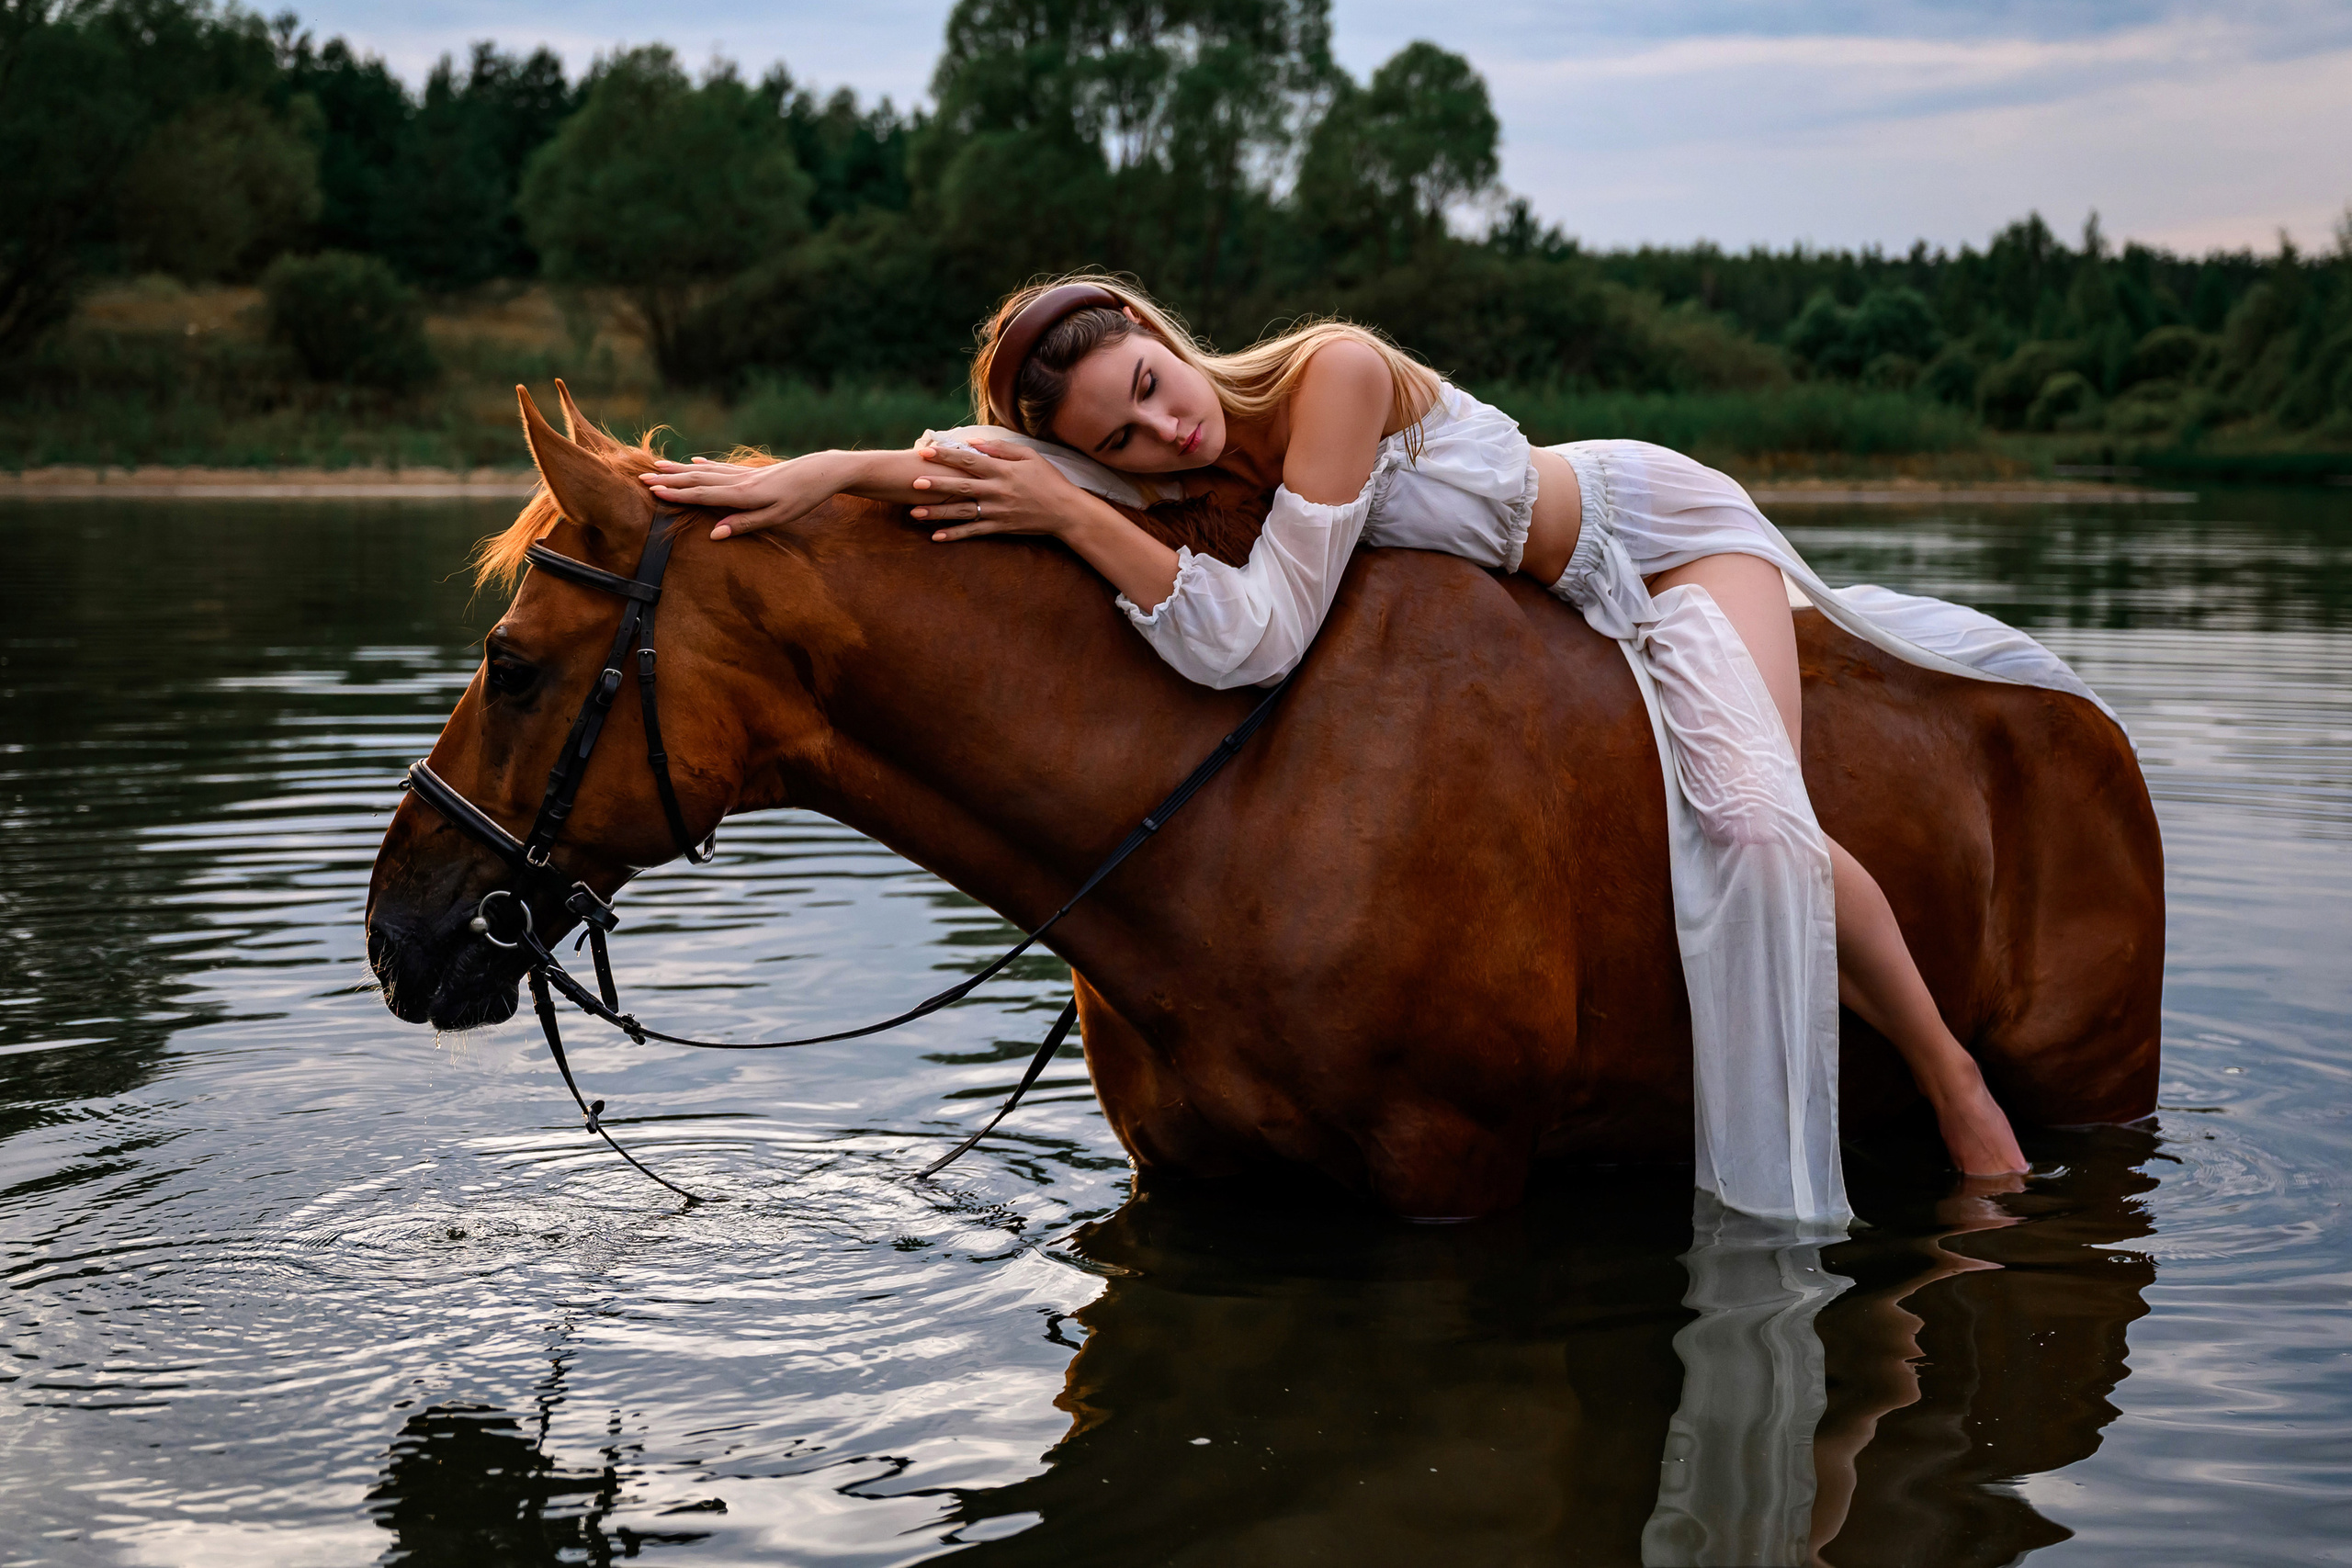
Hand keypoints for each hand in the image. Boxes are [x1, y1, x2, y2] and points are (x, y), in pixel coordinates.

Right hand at [637, 455, 847, 539]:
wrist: (822, 472)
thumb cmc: (802, 499)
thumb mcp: (776, 518)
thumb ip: (744, 525)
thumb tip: (714, 535)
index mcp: (742, 495)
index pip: (702, 494)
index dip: (677, 494)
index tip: (652, 491)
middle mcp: (739, 481)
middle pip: (697, 479)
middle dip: (669, 479)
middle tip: (642, 477)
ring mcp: (744, 473)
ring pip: (706, 470)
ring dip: (681, 469)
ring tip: (658, 466)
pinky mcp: (752, 471)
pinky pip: (721, 467)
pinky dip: (704, 464)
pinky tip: (694, 460)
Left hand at [911, 440, 1088, 541]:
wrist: (1066, 512)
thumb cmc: (1049, 480)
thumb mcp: (1030, 456)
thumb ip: (1001, 448)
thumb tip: (973, 442)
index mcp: (1003, 470)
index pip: (969, 460)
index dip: (945, 456)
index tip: (925, 452)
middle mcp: (997, 491)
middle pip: (960, 486)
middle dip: (936, 484)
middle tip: (914, 482)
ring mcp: (997, 511)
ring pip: (962, 512)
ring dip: (937, 513)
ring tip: (914, 512)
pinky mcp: (1000, 527)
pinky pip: (974, 532)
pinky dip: (955, 535)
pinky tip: (936, 537)